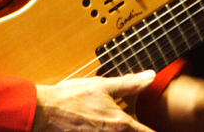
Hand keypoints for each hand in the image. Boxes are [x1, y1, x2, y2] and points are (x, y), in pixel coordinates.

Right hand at [33, 71, 156, 131]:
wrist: (44, 112)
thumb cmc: (70, 98)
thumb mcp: (102, 86)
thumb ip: (129, 84)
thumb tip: (150, 77)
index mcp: (120, 124)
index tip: (159, 129)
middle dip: (135, 129)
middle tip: (134, 123)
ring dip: (121, 129)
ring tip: (113, 122)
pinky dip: (106, 131)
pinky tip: (98, 124)